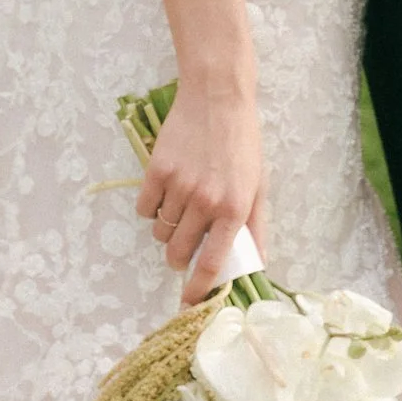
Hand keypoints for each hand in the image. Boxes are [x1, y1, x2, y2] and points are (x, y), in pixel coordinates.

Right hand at [135, 72, 267, 303]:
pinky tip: (164, 193)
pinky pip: (144, 209)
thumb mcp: (258, 185)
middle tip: (184, 247)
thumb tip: (257, 263)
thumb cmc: (242, 142)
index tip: (189, 302)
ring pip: (160, 232)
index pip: (212, 263)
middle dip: (179, 258)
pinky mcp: (156, 171)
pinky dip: (151, 209)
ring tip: (180, 209)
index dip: (198, 289)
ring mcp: (178, 187)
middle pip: (178, 252)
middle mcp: (205, 202)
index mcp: (234, 209)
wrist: (217, 97)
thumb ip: (255, 227)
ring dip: (167, 230)